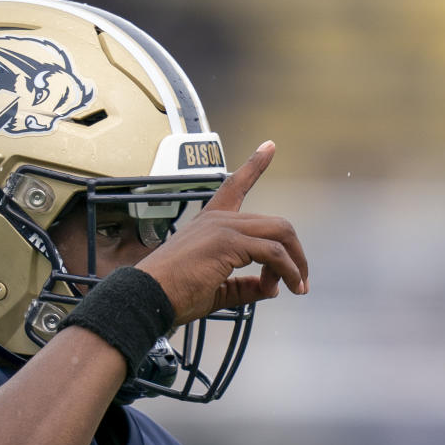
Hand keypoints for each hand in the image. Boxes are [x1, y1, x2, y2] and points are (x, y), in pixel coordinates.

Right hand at [136, 140, 308, 324]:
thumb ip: (245, 286)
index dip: (255, 164)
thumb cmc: (172, 295)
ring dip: (295, 263)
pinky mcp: (227, 242)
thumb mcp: (215, 290)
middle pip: (275, 223)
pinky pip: (273, 253)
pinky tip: (283, 287)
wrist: (146, 299)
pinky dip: (286, 270)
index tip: (270, 146)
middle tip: (299, 282)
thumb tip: (273, 287)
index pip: (234, 186)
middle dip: (295, 253)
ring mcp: (223, 228)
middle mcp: (218, 220)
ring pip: (280, 234)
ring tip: (297, 287)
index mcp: (209, 224)